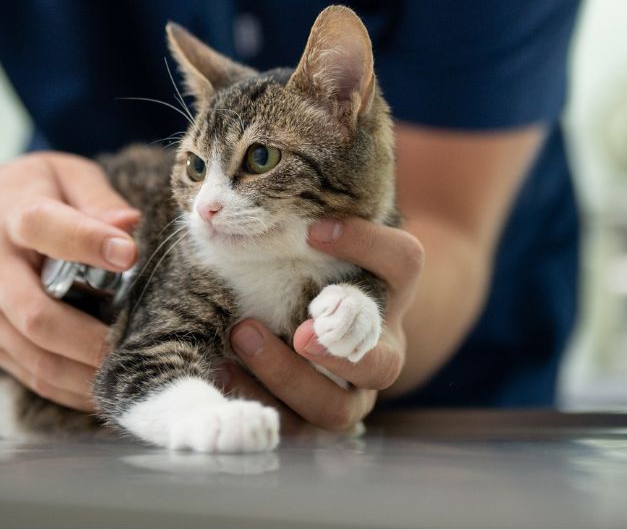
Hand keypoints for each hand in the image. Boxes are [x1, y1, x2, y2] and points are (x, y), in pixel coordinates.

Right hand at [0, 153, 139, 412]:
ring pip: (34, 358)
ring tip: (126, 372)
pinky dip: (69, 390)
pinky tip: (103, 389)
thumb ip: (96, 199)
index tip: (129, 254)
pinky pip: (30, 376)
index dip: (87, 241)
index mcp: (13, 216)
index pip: (44, 228)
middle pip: (35, 315)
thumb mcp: (58, 174)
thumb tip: (129, 226)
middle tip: (132, 342)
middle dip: (88, 338)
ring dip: (83, 375)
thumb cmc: (20, 195)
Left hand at [224, 217, 424, 431]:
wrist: (310, 310)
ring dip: (287, 377)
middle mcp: (381, 347)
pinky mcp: (314, 419)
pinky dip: (257, 399)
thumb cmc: (306, 259)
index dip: (366, 246)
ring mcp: (351, 391)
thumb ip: (298, 221)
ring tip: (242, 335)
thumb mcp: (312, 237)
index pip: (403, 262)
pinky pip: (294, 428)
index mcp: (390, 291)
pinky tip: (223, 366)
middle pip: (382, 363)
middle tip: (301, 333)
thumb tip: (240, 197)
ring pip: (337, 409)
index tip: (314, 230)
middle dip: (338, 352)